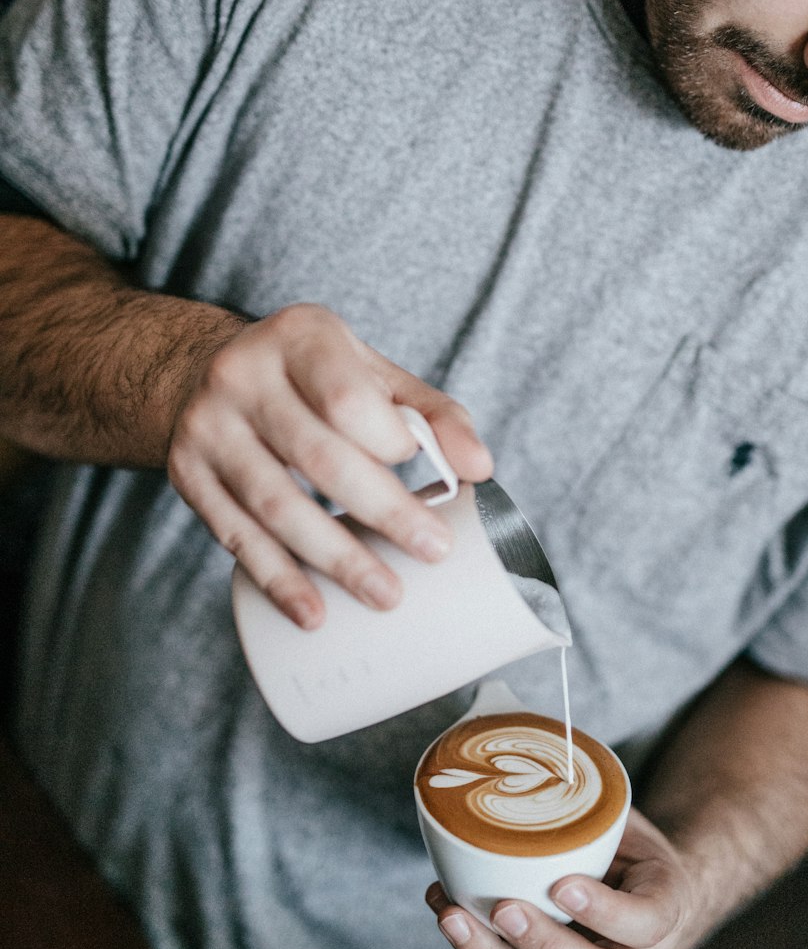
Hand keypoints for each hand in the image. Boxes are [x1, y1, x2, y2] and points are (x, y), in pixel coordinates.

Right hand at [166, 303, 491, 625]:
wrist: (199, 370)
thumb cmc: (307, 376)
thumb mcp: (367, 371)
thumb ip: (430, 412)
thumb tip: (479, 467)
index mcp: (299, 337)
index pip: (346, 396)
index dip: (388, 442)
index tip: (425, 474)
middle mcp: (242, 376)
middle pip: (317, 456)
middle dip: (382, 511)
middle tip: (432, 550)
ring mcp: (208, 427)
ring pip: (275, 505)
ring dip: (335, 558)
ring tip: (385, 594)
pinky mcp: (187, 474)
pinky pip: (235, 536)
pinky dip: (277, 579)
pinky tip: (312, 611)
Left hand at [425, 809, 694, 948]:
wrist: (642, 890)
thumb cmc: (627, 843)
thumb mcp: (626, 814)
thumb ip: (591, 791)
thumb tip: (526, 730)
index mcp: (663, 911)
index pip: (644, 922)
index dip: (605, 911)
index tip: (563, 884)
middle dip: (543, 946)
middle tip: (502, 907)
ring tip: (452, 916)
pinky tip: (445, 909)